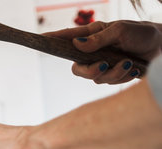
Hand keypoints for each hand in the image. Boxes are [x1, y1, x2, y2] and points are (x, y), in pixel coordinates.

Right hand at [45, 20, 161, 83]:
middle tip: (103, 66)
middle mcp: (93, 51)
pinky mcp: (112, 74)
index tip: (41, 40)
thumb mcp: (121, 31)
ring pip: (95, 78)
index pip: (67, 38)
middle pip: (77, 68)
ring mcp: (102, 64)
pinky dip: (122, 76)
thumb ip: (98, 39)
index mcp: (92, 36)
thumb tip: (75, 45)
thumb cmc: (142, 33)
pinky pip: (109, 82)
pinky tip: (133, 68)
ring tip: (129, 62)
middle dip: (89, 71)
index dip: (53, 40)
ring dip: (113, 73)